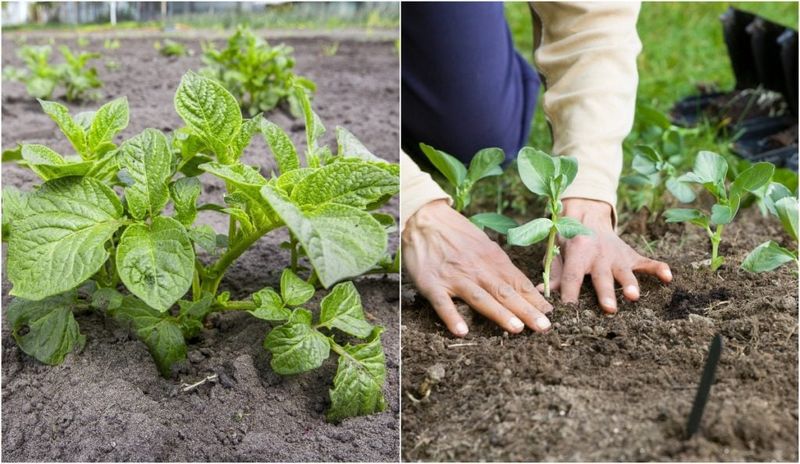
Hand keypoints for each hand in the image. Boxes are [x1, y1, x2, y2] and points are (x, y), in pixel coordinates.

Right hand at [403, 199, 552, 336]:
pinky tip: (462, 332)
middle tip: (543, 327)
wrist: (424, 219)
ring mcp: (454, 277)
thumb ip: (501, 266)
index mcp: (492, 259)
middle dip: (526, 310)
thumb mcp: (484, 245)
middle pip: (505, 292)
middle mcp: (476, 269)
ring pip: (480, 298)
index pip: (518, 282)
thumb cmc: (457, 234)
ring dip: (499, 313)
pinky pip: (443, 303)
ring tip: (516, 328)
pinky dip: (452, 317)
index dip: (535, 300)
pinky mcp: (432, 284)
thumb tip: (524, 287)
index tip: (551, 315)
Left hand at [539, 198, 672, 312]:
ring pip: (625, 271)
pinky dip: (658, 268)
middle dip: (606, 293)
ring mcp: (617, 255)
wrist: (587, 215)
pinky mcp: (631, 255)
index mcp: (578, 254)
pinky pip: (647, 262)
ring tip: (633, 296)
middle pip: (602, 277)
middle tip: (609, 309)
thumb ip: (553, 273)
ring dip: (630, 283)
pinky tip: (669, 277)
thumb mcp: (557, 252)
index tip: (568, 311)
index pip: (572, 276)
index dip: (569, 293)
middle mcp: (599, 254)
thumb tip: (543, 294)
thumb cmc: (569, 240)